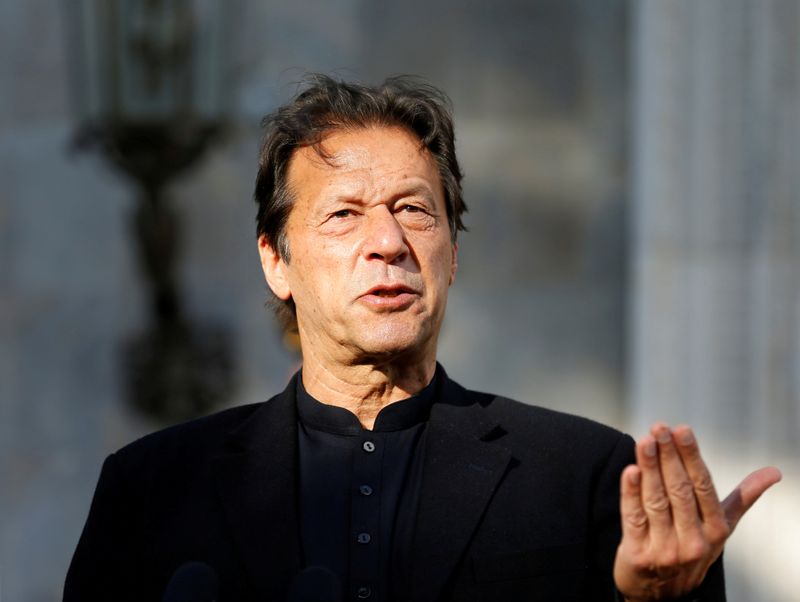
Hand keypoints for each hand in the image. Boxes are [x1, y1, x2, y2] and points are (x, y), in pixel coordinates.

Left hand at [613, 422, 780, 600]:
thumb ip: (743, 498)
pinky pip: (634, 519)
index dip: (691, 456)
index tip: (682, 429)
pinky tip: (630, 471)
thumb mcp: (721, 527)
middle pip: (679, 491)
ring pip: (656, 501)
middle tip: (659, 427)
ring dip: (649, 468)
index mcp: (715, 530)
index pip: (703, 486)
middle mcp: (693, 541)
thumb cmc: (693, 547)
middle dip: (668, 456)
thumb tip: (774, 472)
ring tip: (644, 441)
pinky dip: (630, 493)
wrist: (662, 594)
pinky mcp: (639, 555)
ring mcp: (665, 550)